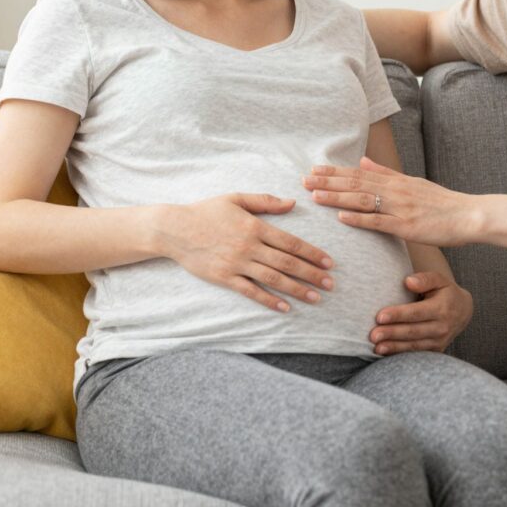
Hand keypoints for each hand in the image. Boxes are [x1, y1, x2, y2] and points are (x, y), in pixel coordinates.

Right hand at [157, 193, 334, 312]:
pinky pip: (251, 291)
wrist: (175, 229)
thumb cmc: (207, 211)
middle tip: (331, 284)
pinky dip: (269, 300)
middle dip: (312, 274)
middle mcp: (249, 246)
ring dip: (297, 289)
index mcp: (255, 226)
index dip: (312, 253)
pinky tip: (285, 307)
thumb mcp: (236, 198)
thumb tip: (292, 203)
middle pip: (287, 263)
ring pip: (273, 279)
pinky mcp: (224, 278)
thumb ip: (266, 201)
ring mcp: (237, 263)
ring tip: (316, 298)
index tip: (329, 262)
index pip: (291, 242)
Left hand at [304, 157, 478, 246]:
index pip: (359, 174)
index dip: (335, 172)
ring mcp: (400, 208)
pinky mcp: (406, 226)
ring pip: (363, 201)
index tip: (314, 170)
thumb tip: (363, 161)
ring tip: (316, 195)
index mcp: (395, 181)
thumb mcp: (412, 182)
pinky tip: (341, 218)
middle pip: (356, 184)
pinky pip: (379, 222)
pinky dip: (359, 219)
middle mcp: (395, 190)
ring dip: (338, 198)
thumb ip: (386, 173)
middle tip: (304, 180)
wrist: (468, 215)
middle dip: (328, 182)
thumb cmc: (441, 203)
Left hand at [370, 270, 472, 354]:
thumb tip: (408, 281)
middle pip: (413, 331)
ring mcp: (439, 341)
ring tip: (376, 347)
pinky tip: (385, 353)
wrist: (462, 311)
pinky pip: (416, 353)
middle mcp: (442, 327)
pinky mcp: (436, 350)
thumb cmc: (445, 292)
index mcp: (442, 308)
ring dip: (394, 347)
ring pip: (414, 345)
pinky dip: (400, 354)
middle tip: (373, 335)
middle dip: (392, 333)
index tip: (379, 316)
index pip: (417, 312)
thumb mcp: (440, 280)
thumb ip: (425, 279)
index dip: (398, 315)